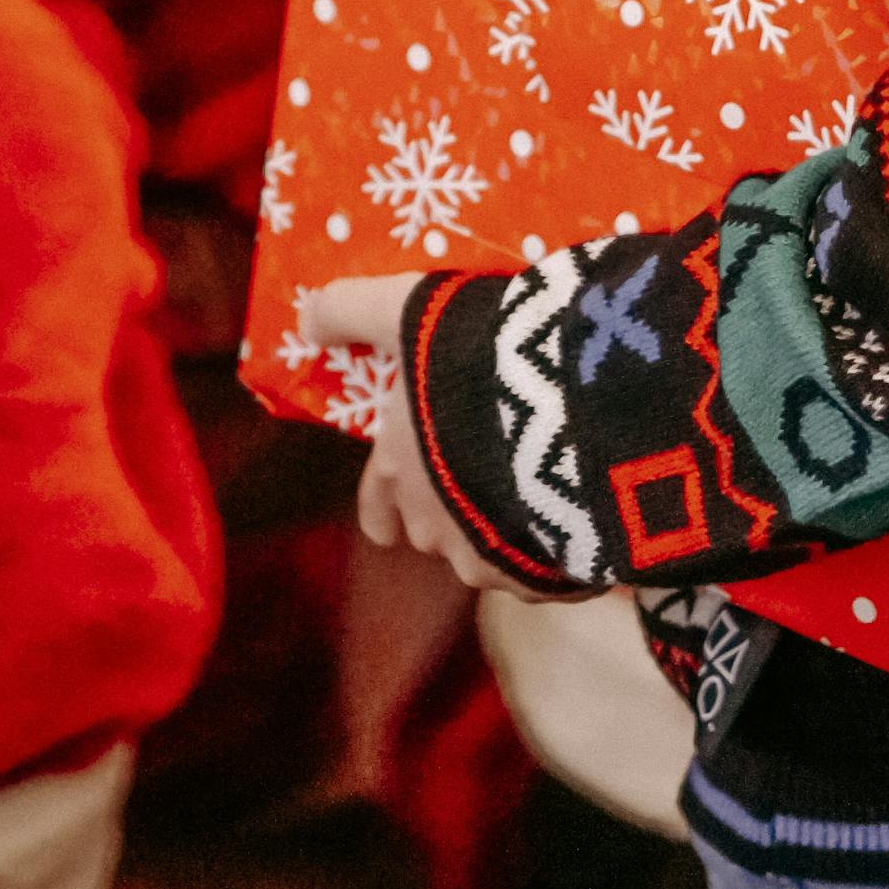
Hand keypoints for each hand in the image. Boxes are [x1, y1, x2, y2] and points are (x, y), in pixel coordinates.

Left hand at [305, 274, 550, 598]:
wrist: (567, 410)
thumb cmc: (472, 362)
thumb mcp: (404, 310)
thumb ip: (350, 310)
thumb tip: (306, 320)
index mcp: (397, 473)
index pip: (377, 512)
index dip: (390, 502)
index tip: (409, 491)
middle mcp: (434, 529)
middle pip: (436, 532)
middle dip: (456, 509)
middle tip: (490, 461)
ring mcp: (490, 563)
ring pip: (492, 553)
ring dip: (509, 526)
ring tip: (547, 473)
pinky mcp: (546, 578)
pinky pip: (548, 567)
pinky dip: (559, 541)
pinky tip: (582, 501)